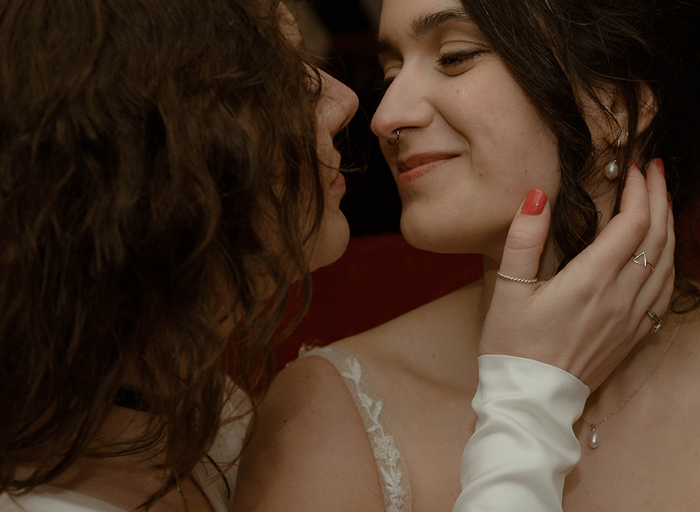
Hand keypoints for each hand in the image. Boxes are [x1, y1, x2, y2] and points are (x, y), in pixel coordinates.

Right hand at [480, 159, 674, 390]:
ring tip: (663, 201)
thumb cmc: (513, 346)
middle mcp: (620, 297)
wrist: (531, 398)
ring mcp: (631, 318)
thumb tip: (537, 196)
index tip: (633, 167)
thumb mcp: (508, 290)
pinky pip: (665, 292)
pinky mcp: (632, 334)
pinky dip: (670, 262)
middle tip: (655, 170)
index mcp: (591, 281)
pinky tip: (663, 252)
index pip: (632, 224)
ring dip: (669, 226)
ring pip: (668, 263)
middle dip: (659, 198)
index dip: (638, 191)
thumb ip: (523, 240)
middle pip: (657, 237)